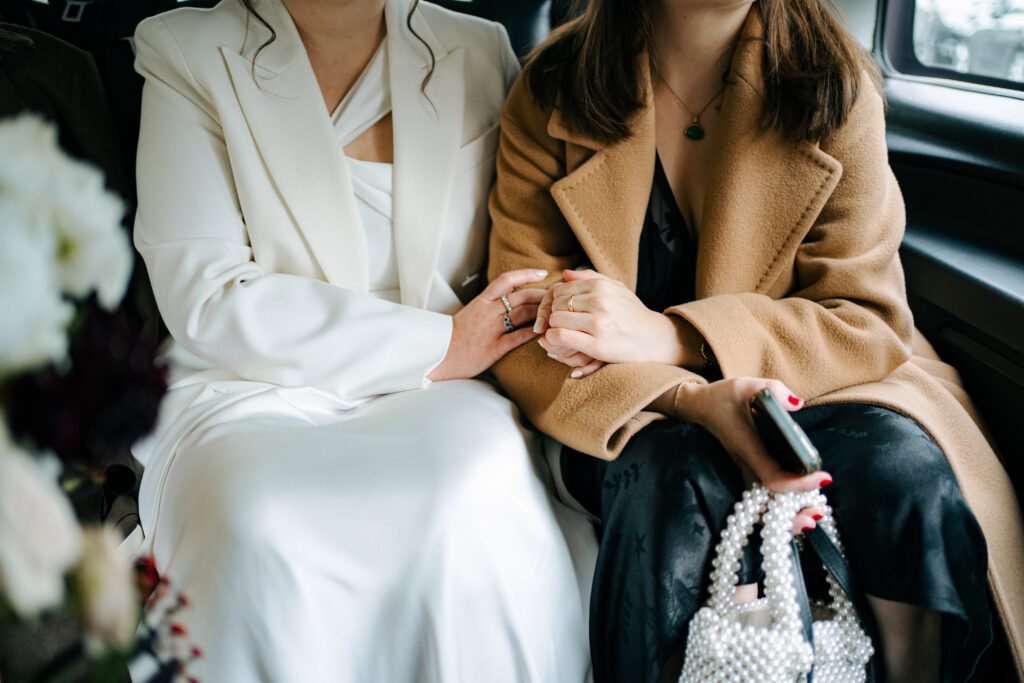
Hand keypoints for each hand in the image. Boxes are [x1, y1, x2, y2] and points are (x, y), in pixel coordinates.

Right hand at [427, 269, 547, 381]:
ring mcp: (492, 329)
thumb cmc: (456, 335)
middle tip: (557, 295)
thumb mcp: (471, 312)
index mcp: (481, 301)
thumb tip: (510, 296)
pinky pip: (519, 337)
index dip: (527, 274)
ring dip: (542, 312)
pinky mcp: (495, 348)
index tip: (543, 273)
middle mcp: (487, 312)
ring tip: (556, 312)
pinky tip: (546, 331)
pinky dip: (534, 332)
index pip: (507, 280)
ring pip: (523, 314)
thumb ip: (489, 304)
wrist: (439, 356)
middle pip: (521, 296)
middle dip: (543, 295)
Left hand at [536, 269, 698, 374]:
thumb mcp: (617, 289)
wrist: (656, 339)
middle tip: (557, 325)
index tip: (554, 313)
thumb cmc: (633, 314)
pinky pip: (560, 336)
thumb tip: (565, 273)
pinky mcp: (597, 344)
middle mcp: (599, 301)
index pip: (559, 289)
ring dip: (552, 329)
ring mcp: (598, 323)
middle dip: (551, 315)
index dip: (550, 301)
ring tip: (559, 334)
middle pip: (555, 304)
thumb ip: (591, 278)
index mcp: (601, 286)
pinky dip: (553, 340)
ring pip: (555, 319)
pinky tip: (559, 343)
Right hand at [670, 376, 829, 534]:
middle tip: (818, 513)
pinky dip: (779, 509)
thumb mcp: (745, 385)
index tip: (823, 476)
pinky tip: (799, 505)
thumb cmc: (721, 397)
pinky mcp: (748, 472)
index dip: (799, 484)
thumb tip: (797, 404)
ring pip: (763, 509)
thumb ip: (772, 391)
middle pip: (765, 507)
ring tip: (813, 515)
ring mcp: (745, 472)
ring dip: (786, 519)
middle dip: (791, 518)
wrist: (700, 406)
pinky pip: (762, 500)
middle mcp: (747, 466)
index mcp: (748, 449)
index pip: (773, 477)